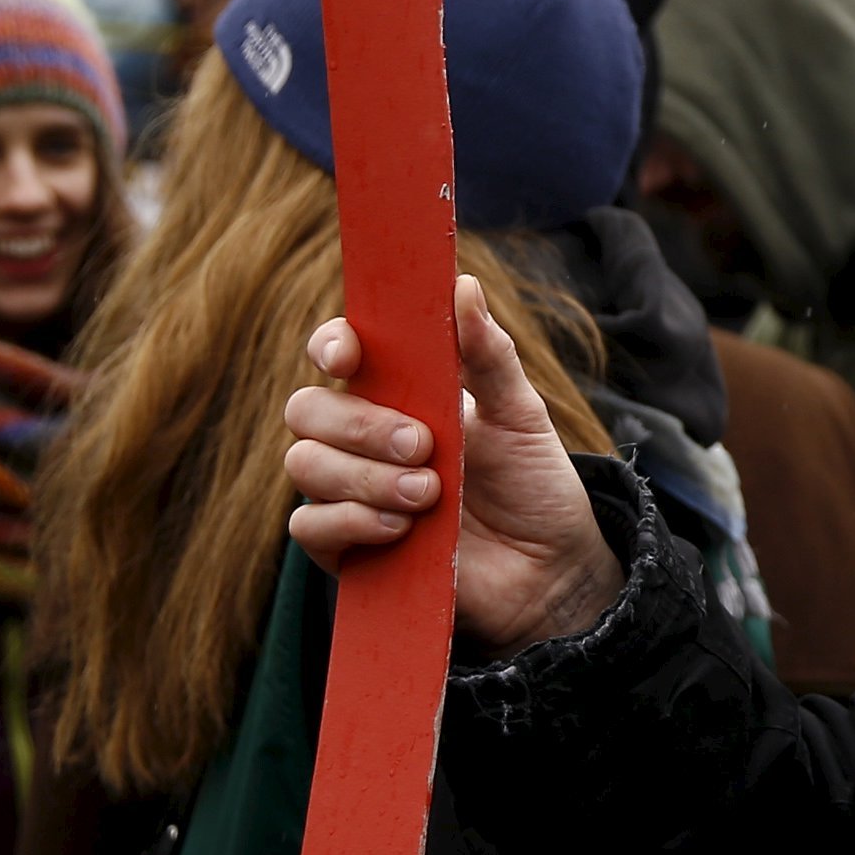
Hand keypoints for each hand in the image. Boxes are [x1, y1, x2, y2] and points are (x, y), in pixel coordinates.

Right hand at [284, 275, 620, 654]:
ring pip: (304, 466)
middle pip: (306, 410)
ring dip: (363, 477)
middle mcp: (362, 438)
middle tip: (423, 446)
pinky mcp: (348, 548)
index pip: (337, 353)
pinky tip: (401, 530)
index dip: (330, 345)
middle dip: (359, 425)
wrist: (551, 570)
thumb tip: (462, 284)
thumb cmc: (534, 484)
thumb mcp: (522, 415)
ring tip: (429, 495)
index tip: (349, 357)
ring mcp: (349, 492)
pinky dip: (349, 522)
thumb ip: (489, 356)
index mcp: (398, 392)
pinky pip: (308, 527)